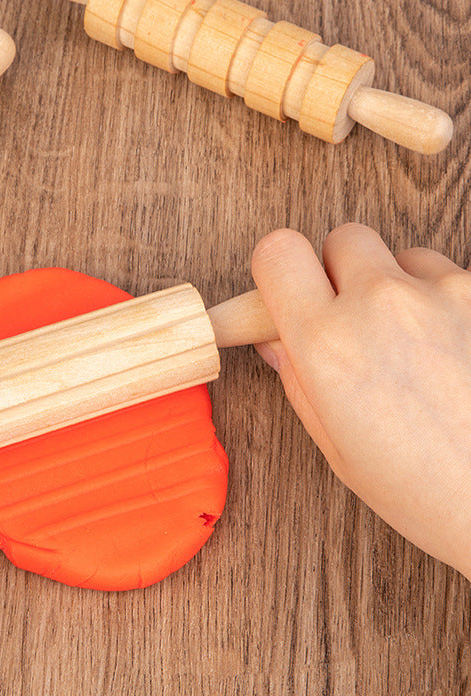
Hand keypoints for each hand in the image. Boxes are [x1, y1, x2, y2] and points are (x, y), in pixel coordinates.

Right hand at [252, 223, 470, 578]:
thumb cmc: (433, 492)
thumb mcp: (339, 446)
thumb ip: (298, 378)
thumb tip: (279, 337)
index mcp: (328, 344)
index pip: (278, 252)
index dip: (279, 269)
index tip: (289, 288)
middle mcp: (383, 304)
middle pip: (343, 238)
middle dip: (342, 271)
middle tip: (355, 318)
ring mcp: (447, 292)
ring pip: (405, 256)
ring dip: (402, 286)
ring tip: (418, 345)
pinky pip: (456, 276)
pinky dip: (450, 303)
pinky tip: (457, 351)